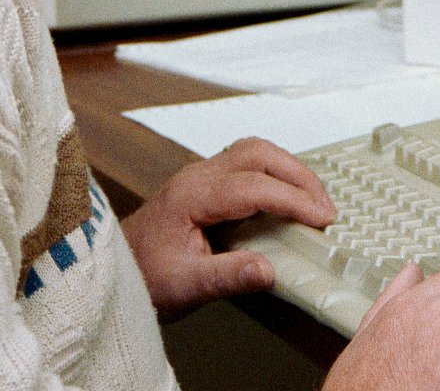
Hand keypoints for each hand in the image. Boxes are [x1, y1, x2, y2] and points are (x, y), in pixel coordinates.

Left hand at [122, 136, 334, 321]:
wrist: (114, 270)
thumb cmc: (143, 277)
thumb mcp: (184, 286)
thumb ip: (227, 277)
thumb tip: (268, 270)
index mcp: (191, 195)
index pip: (254, 186)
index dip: (292, 200)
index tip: (321, 219)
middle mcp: (196, 177)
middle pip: (258, 154)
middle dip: (298, 175)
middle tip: (325, 208)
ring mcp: (200, 177)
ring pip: (254, 152)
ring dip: (289, 170)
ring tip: (313, 200)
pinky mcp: (205, 184)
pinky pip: (247, 164)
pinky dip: (275, 175)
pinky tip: (287, 197)